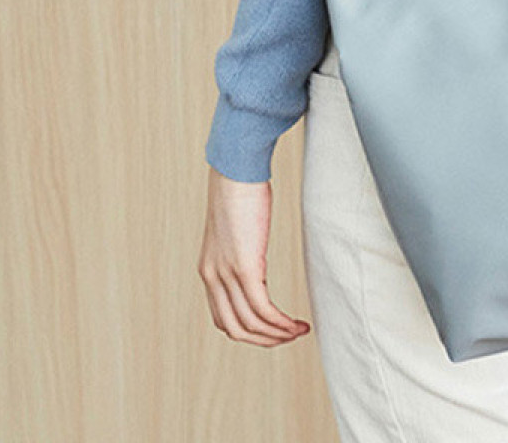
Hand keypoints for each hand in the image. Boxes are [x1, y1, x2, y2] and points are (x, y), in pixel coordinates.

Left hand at [198, 166, 310, 346]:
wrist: (236, 168)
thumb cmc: (240, 190)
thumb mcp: (236, 227)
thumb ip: (240, 248)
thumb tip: (254, 252)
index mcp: (208, 269)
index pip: (223, 318)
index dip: (249, 331)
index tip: (273, 329)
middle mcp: (212, 276)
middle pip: (236, 329)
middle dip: (265, 340)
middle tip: (289, 336)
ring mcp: (226, 273)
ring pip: (250, 325)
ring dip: (277, 335)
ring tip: (298, 331)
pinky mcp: (244, 267)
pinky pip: (263, 309)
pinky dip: (281, 323)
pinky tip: (296, 323)